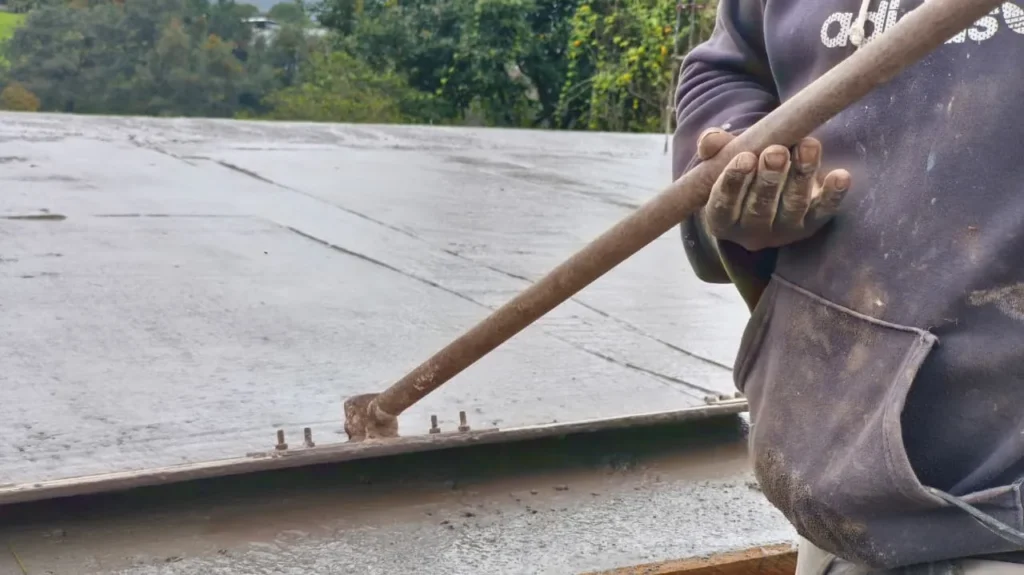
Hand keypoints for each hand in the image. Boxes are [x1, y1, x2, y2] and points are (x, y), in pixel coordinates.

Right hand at [696, 128, 850, 251]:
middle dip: (770, 178)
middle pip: (760, 208)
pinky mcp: (811, 225)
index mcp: (721, 220)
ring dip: (801, 175)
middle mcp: (751, 232)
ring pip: (793, 206)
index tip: (744, 157)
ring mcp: (783, 231)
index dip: (733, 182)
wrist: (768, 188)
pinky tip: (840, 176)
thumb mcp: (722, 161)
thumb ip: (715, 149)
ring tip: (808, 146)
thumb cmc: (740, 172)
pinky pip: (823, 212)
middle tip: (776, 151)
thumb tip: (711, 139)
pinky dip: (833, 195)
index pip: (724, 205)